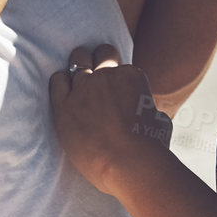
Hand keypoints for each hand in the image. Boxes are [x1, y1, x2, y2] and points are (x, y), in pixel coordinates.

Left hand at [48, 45, 171, 195]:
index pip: (121, 67)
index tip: (116, 92)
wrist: (129, 163)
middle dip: (98, 59)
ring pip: (77, 62)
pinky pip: (57, 82)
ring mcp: (85, 88)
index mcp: (132, 75)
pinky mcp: (65, 106)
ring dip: (78, 68)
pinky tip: (63, 90)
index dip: (118, 79)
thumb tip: (148, 114)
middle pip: (100, 53)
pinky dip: (60, 82)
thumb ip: (148, 109)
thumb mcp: (159, 119)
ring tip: (77, 81)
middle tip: (95, 72)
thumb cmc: (150, 146)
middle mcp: (107, 75)